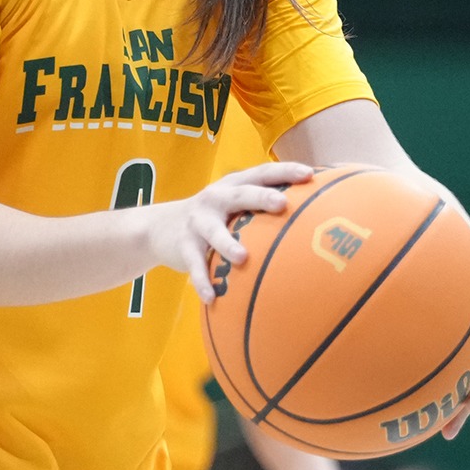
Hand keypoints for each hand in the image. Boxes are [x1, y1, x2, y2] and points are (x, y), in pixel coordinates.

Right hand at [150, 161, 306, 302]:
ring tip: (242, 258)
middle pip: (240, 195)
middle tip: (281, 204)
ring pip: (214, 232)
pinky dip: (203, 281)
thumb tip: (311, 215)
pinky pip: (195, 265)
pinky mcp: (184, 246)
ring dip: (228, 243)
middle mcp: (215, 199)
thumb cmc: (212, 217)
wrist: (157, 227)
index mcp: (232, 186)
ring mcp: (198, 222)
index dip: (284, 171)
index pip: (261, 173)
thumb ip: (260, 205)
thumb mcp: (231, 204)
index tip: (309, 175)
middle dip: (260, 197)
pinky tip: (212, 298)